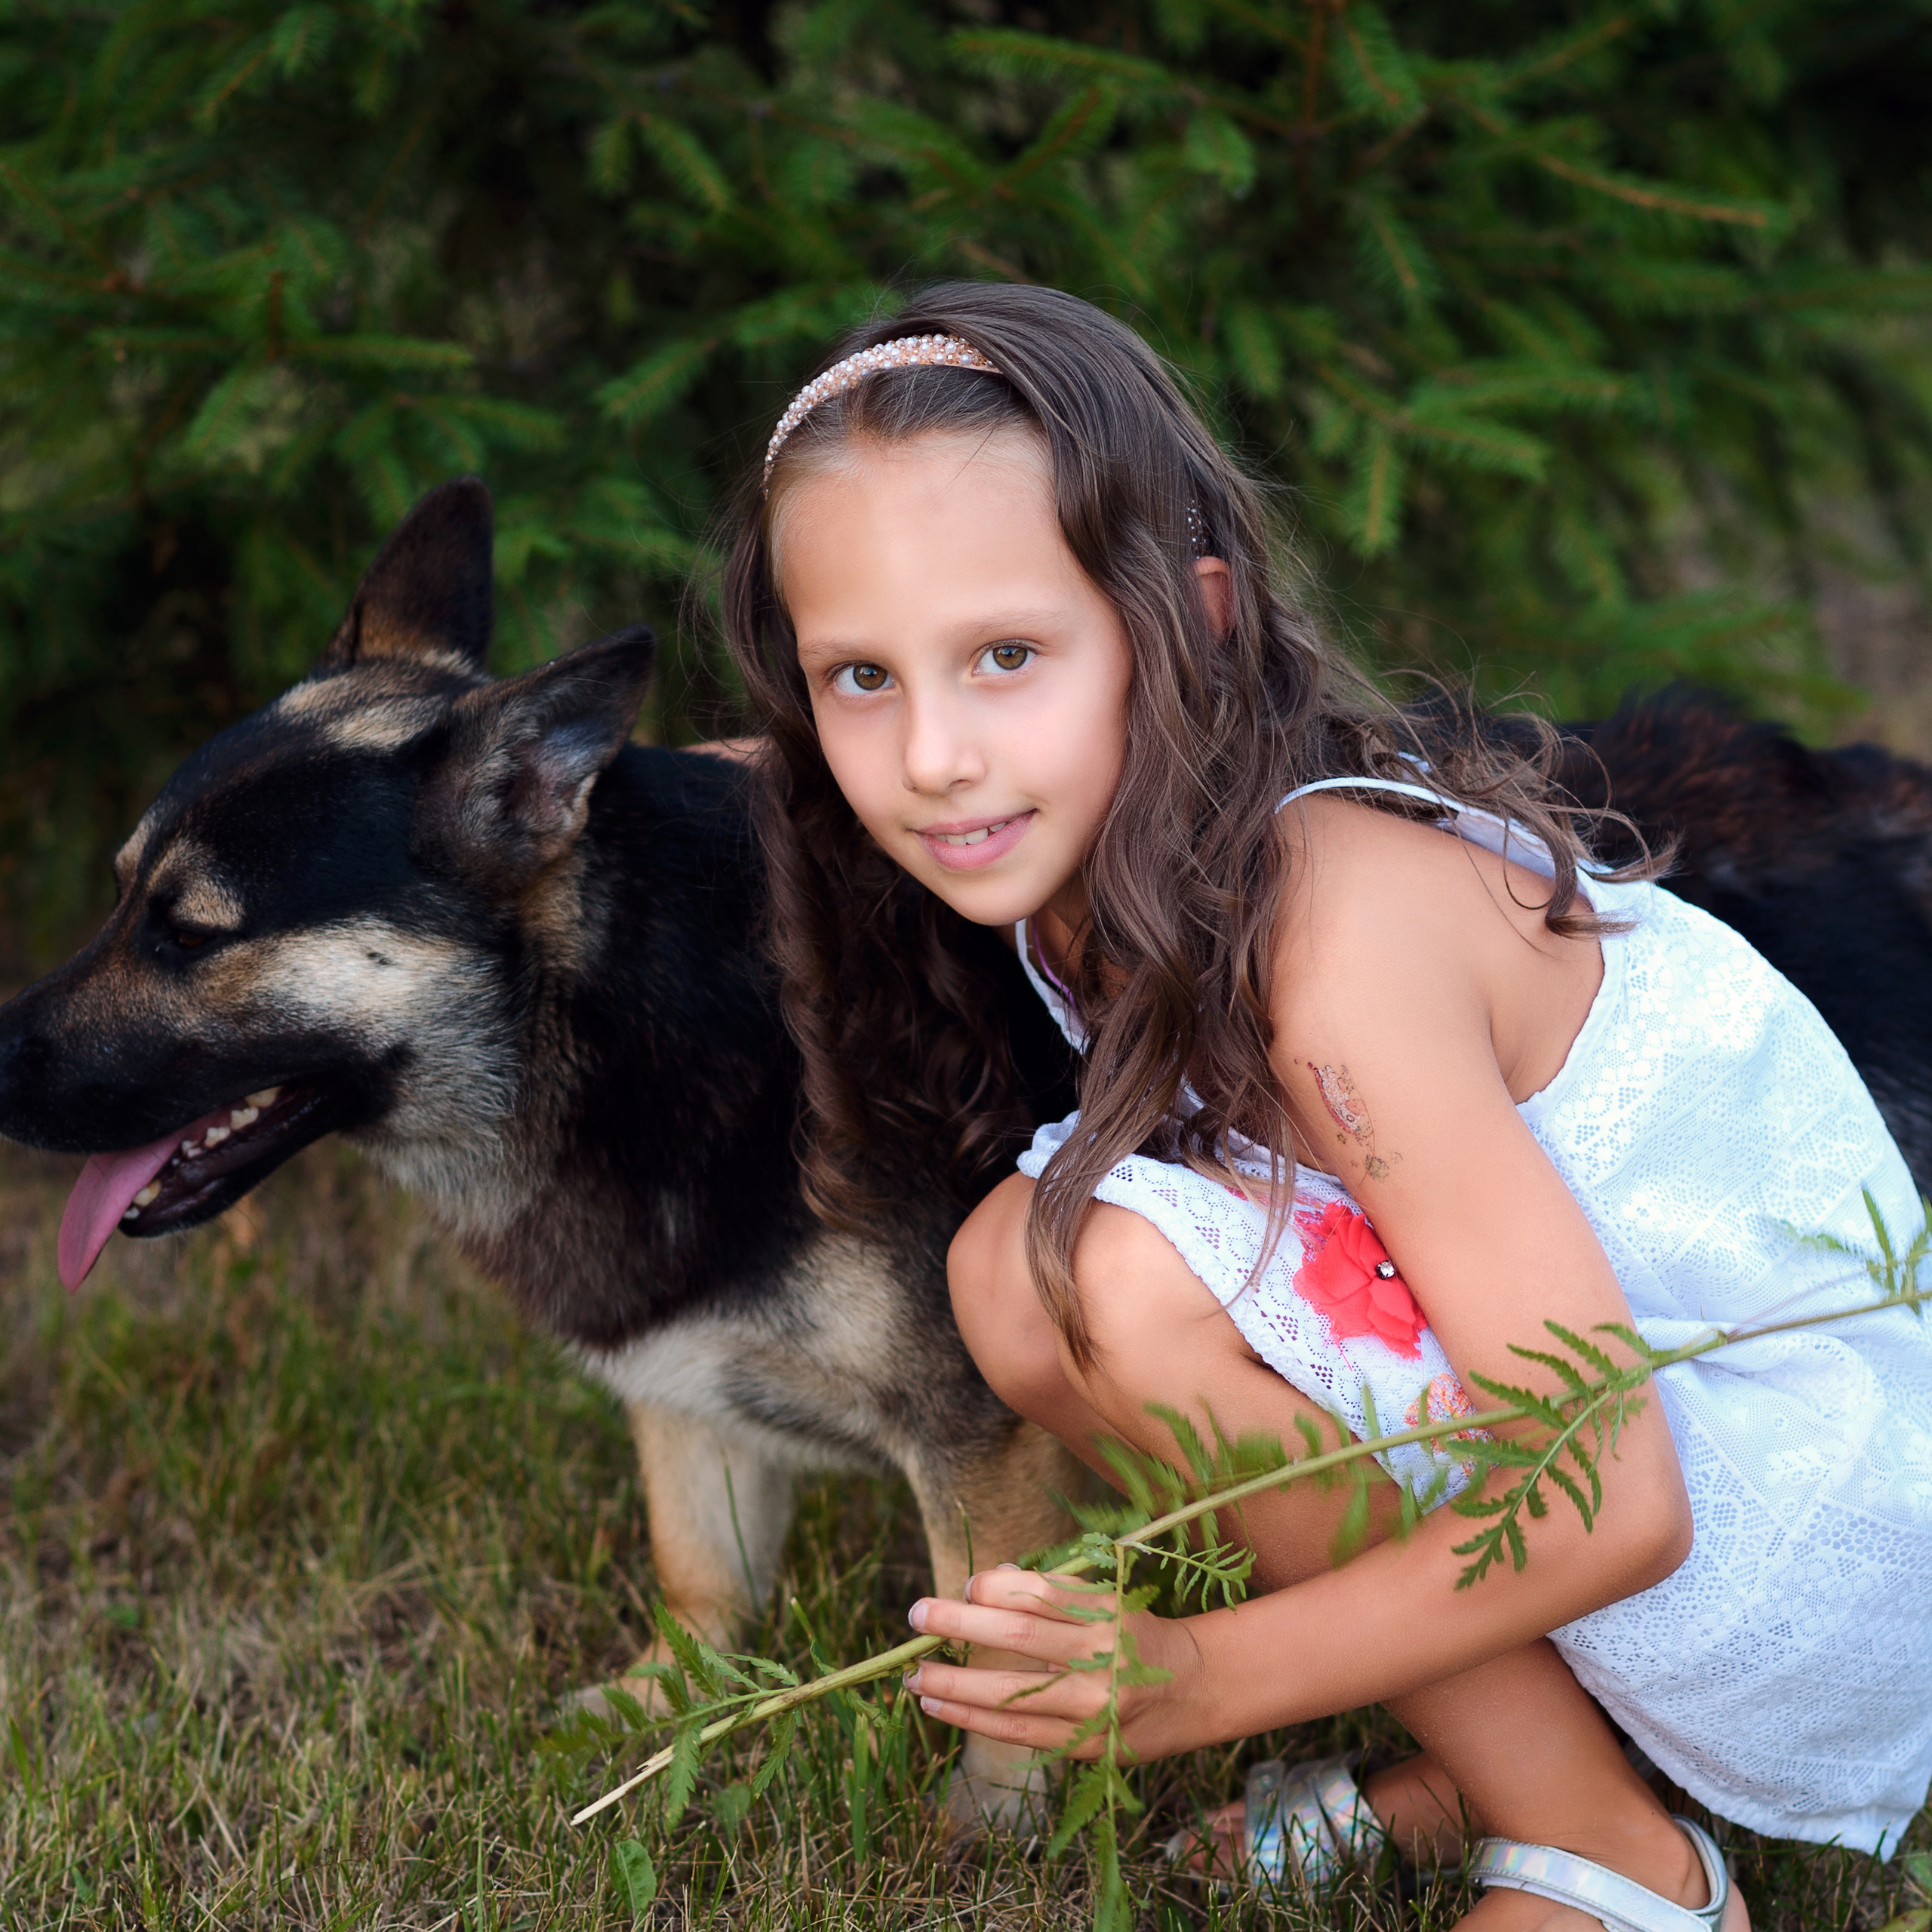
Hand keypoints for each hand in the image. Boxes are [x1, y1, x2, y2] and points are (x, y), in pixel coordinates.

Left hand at [904, 1566, 1209, 1760]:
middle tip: (917, 1615)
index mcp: (1107, 1612)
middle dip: (960, 1623)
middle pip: (1019, 1635)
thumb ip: (1052, 1590)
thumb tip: (991, 1580)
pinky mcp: (1084, 1745)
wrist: (1194, 1691)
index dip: (994, 1587)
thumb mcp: (1106, 1598)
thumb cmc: (1136, 1633)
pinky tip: (940, 1706)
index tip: (965, 1585)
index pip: (1040, 1592)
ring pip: (1011, 1693)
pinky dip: (972, 1719)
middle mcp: (1101, 1658)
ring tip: (914, 1676)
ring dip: (954, 1683)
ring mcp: (1092, 1707)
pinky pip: (1018, 1732)